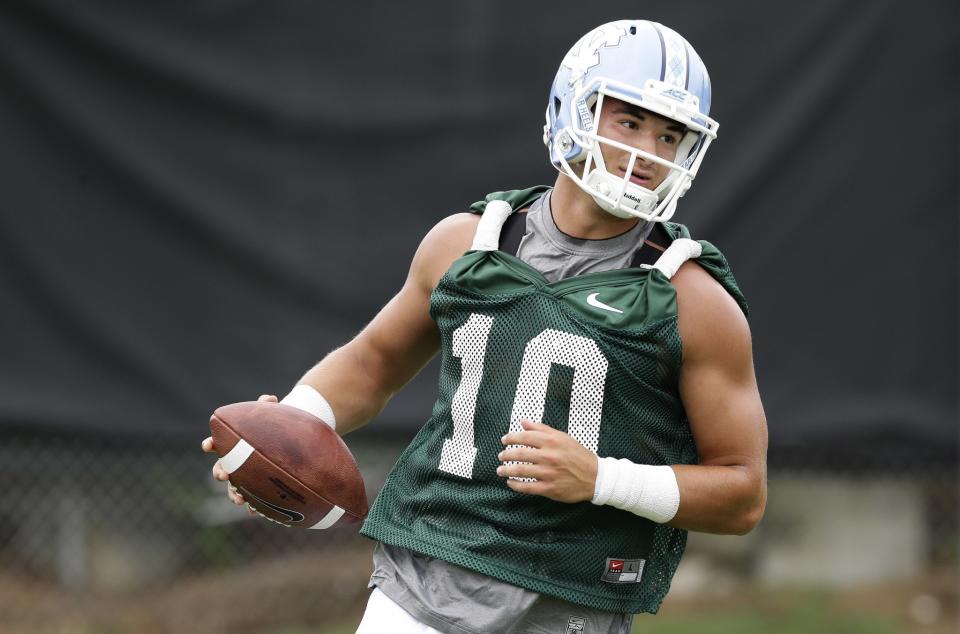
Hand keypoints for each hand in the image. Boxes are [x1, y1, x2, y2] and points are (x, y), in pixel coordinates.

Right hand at [201, 394, 277, 515]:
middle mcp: (236, 460)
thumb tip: (269, 399)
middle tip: (223, 474)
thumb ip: (267, 406)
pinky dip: (252, 506)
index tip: (208, 446)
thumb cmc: (275, 425)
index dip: (211, 444)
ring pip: (234, 487)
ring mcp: (246, 475)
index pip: (218, 443)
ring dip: (233, 493)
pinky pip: (252, 499)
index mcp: (234, 442)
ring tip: (238, 499)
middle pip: (222, 467)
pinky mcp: (258, 487)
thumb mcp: (271, 414)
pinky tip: (255, 511)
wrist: (289, 439)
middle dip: (220, 472)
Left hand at [496, 419, 597, 502]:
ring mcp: (549, 473)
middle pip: (520, 454)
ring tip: (500, 470)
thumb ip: (541, 429)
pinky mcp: (549, 488)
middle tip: (500, 456)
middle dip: (506, 455)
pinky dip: (516, 485)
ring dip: (507, 470)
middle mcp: (549, 456)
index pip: (524, 437)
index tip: (504, 440)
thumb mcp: (562, 437)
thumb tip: (523, 422)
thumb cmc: (578, 455)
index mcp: (552, 441)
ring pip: (521, 471)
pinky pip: (527, 487)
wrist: (595, 477)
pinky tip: (510, 483)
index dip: (511, 438)